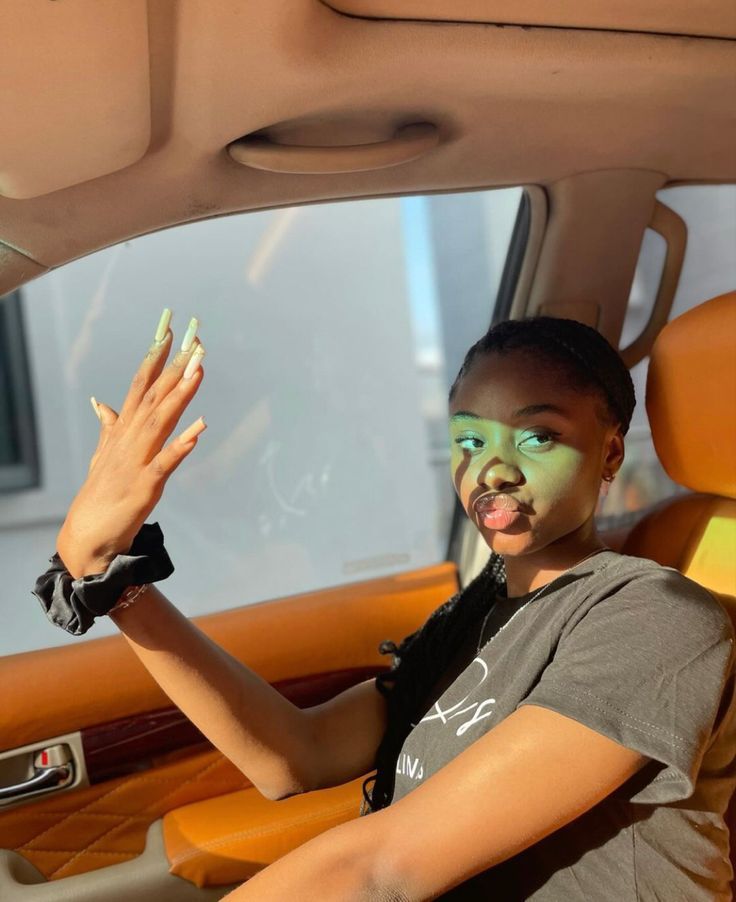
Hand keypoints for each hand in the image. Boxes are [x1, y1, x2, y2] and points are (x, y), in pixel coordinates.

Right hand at [57, 309, 206, 577]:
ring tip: (199, 371)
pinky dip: (181, 445)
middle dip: (175, 368)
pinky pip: (166, 462)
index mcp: (123, 431)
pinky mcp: (145, 486)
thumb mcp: (104, 455)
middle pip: (155, 396)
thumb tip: (100, 402)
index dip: (155, 358)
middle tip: (195, 340)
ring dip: (181, 395)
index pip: (140, 386)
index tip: (168, 331)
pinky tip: (199, 428)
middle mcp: (129, 440)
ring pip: (161, 421)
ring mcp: (137, 461)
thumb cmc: (100, 494)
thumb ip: (107, 426)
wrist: (88, 537)